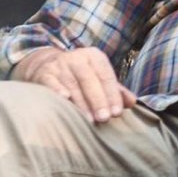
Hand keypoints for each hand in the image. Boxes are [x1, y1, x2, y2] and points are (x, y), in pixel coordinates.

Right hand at [13, 46, 136, 122]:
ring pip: (72, 84)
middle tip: (104, 118)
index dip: (112, 94)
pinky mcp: (45, 73)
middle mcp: (77, 57)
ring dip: (81, 103)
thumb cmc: (80, 76)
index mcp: (94, 56)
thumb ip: (115, 90)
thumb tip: (132, 102)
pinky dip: (57, 89)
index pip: (106, 75)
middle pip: (89, 79)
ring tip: (89, 120)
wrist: (46, 66)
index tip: (116, 113)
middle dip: (98, 100)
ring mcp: (60, 64)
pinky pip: (51, 81)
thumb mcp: (99, 78)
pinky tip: (64, 99)